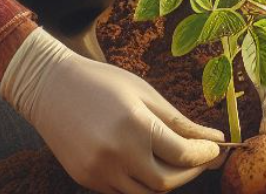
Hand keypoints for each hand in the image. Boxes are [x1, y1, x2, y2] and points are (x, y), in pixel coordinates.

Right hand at [0, 27, 226, 193]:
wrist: (49, 87)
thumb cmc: (102, 83)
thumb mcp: (145, 94)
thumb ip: (180, 122)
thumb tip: (216, 139)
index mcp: (136, 126)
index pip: (183, 155)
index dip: (205, 155)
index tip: (215, 150)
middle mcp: (117, 154)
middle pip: (167, 182)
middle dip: (189, 173)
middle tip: (200, 159)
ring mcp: (99, 171)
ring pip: (145, 193)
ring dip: (165, 181)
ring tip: (173, 160)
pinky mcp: (85, 179)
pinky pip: (122, 191)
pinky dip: (139, 182)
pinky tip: (143, 161)